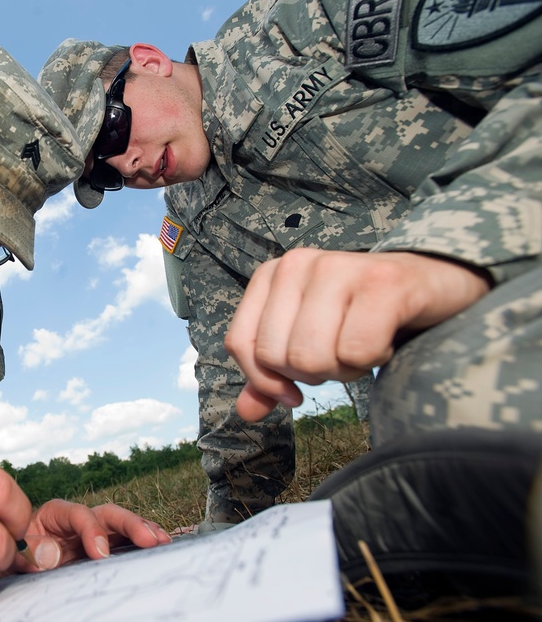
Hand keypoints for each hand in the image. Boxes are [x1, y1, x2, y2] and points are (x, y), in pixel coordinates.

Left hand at [13, 500, 171, 572]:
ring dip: (143, 531)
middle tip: (151, 540)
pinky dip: (142, 542)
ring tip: (163, 542)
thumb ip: (31, 552)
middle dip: (130, 524)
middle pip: (108, 513)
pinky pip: (125, 542)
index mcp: (54, 514)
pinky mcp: (103, 548)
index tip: (101, 554)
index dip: (92, 530)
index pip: (78, 514)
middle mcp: (78, 519)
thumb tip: (51, 555)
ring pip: (122, 525)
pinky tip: (159, 546)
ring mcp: (93, 533)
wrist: (14, 565)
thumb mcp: (14, 553)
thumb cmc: (13, 557)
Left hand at [225, 249, 490, 422]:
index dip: (266, 380)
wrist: (435, 282)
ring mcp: (338, 267)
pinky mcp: (381, 281)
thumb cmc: (363, 314)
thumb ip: (273, 374)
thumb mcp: (309, 339)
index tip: (295, 390)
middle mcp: (298, 263)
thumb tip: (245, 412)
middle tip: (341, 353)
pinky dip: (374, 359)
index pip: (241, 344)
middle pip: (278, 357)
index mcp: (273, 274)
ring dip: (345, 368)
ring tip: (364, 343)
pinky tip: (386, 338)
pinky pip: (356, 351)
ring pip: (313, 357)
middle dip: (314, 373)